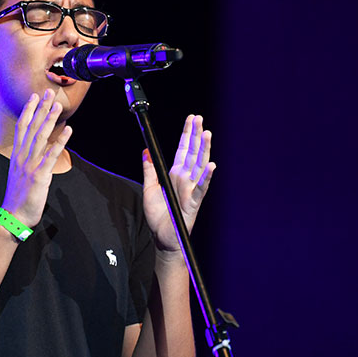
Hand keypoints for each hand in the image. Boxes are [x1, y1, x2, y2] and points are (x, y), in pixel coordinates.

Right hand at [1, 90, 72, 227]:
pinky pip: (51, 155)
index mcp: (17, 155)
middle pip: (32, 127)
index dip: (28, 110)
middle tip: (49, 92)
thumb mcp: (19, 173)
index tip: (34, 96)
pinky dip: (60, 141)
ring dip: (50, 120)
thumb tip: (34, 149)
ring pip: (41, 137)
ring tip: (57, 106)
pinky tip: (69, 130)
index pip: (21, 127)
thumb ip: (26, 159)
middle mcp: (22, 156)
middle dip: (41, 109)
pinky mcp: (40, 175)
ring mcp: (30, 165)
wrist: (13, 216)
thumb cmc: (17, 196)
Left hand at [142, 115, 215, 254]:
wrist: (162, 238)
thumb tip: (146, 150)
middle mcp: (185, 179)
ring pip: (200, 165)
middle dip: (196, 135)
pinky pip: (201, 188)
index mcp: (175, 174)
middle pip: (193, 153)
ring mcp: (191, 189)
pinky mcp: (193, 202)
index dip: (187, 134)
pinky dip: (206, 176)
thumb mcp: (149, 188)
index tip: (191, 118)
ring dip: (204, 149)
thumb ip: (149, 169)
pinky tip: (211, 165)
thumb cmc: (158, 216)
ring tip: (207, 133)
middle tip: (199, 118)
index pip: (183, 149)